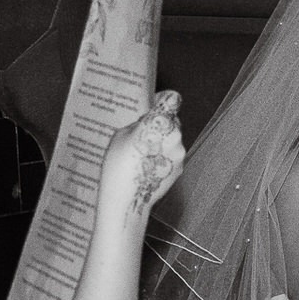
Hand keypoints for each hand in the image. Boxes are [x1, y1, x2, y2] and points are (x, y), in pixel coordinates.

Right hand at [99, 90, 185, 228]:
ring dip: (161, 142)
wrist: (127, 200)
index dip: (164, 99)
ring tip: (142, 154)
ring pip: (173, 139)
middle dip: (159, 124)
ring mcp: (179, 153)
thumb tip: (147, 122)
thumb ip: (138, 124)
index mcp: (158, 123)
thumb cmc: (118, 166)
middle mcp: (174, 136)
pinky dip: (163, 156)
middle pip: (172, 121)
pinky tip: (147, 165)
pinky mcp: (180, 168)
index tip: (156, 103)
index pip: (172, 99)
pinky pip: (172, 154)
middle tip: (142, 134)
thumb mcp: (120, 135)